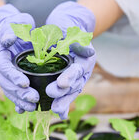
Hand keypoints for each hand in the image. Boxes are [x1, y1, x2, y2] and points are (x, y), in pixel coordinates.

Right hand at [0, 4, 38, 112]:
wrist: (8, 30)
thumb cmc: (16, 25)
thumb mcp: (18, 21)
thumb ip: (13, 29)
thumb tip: (7, 40)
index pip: (3, 67)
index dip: (13, 76)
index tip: (25, 84)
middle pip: (5, 82)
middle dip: (18, 93)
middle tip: (33, 99)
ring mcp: (0, 74)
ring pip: (7, 90)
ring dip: (19, 100)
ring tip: (32, 108)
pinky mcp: (7, 79)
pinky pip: (10, 92)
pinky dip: (17, 102)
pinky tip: (25, 110)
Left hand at [45, 2, 96, 118]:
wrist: (66, 27)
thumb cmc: (67, 26)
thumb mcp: (71, 29)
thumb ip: (77, 40)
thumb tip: (88, 52)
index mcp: (85, 59)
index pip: (78, 70)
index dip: (70, 78)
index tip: (61, 84)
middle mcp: (81, 71)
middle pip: (75, 86)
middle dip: (64, 96)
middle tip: (55, 106)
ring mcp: (73, 78)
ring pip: (69, 93)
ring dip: (62, 103)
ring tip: (54, 113)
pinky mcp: (64, 81)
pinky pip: (61, 94)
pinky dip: (56, 103)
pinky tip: (50, 113)